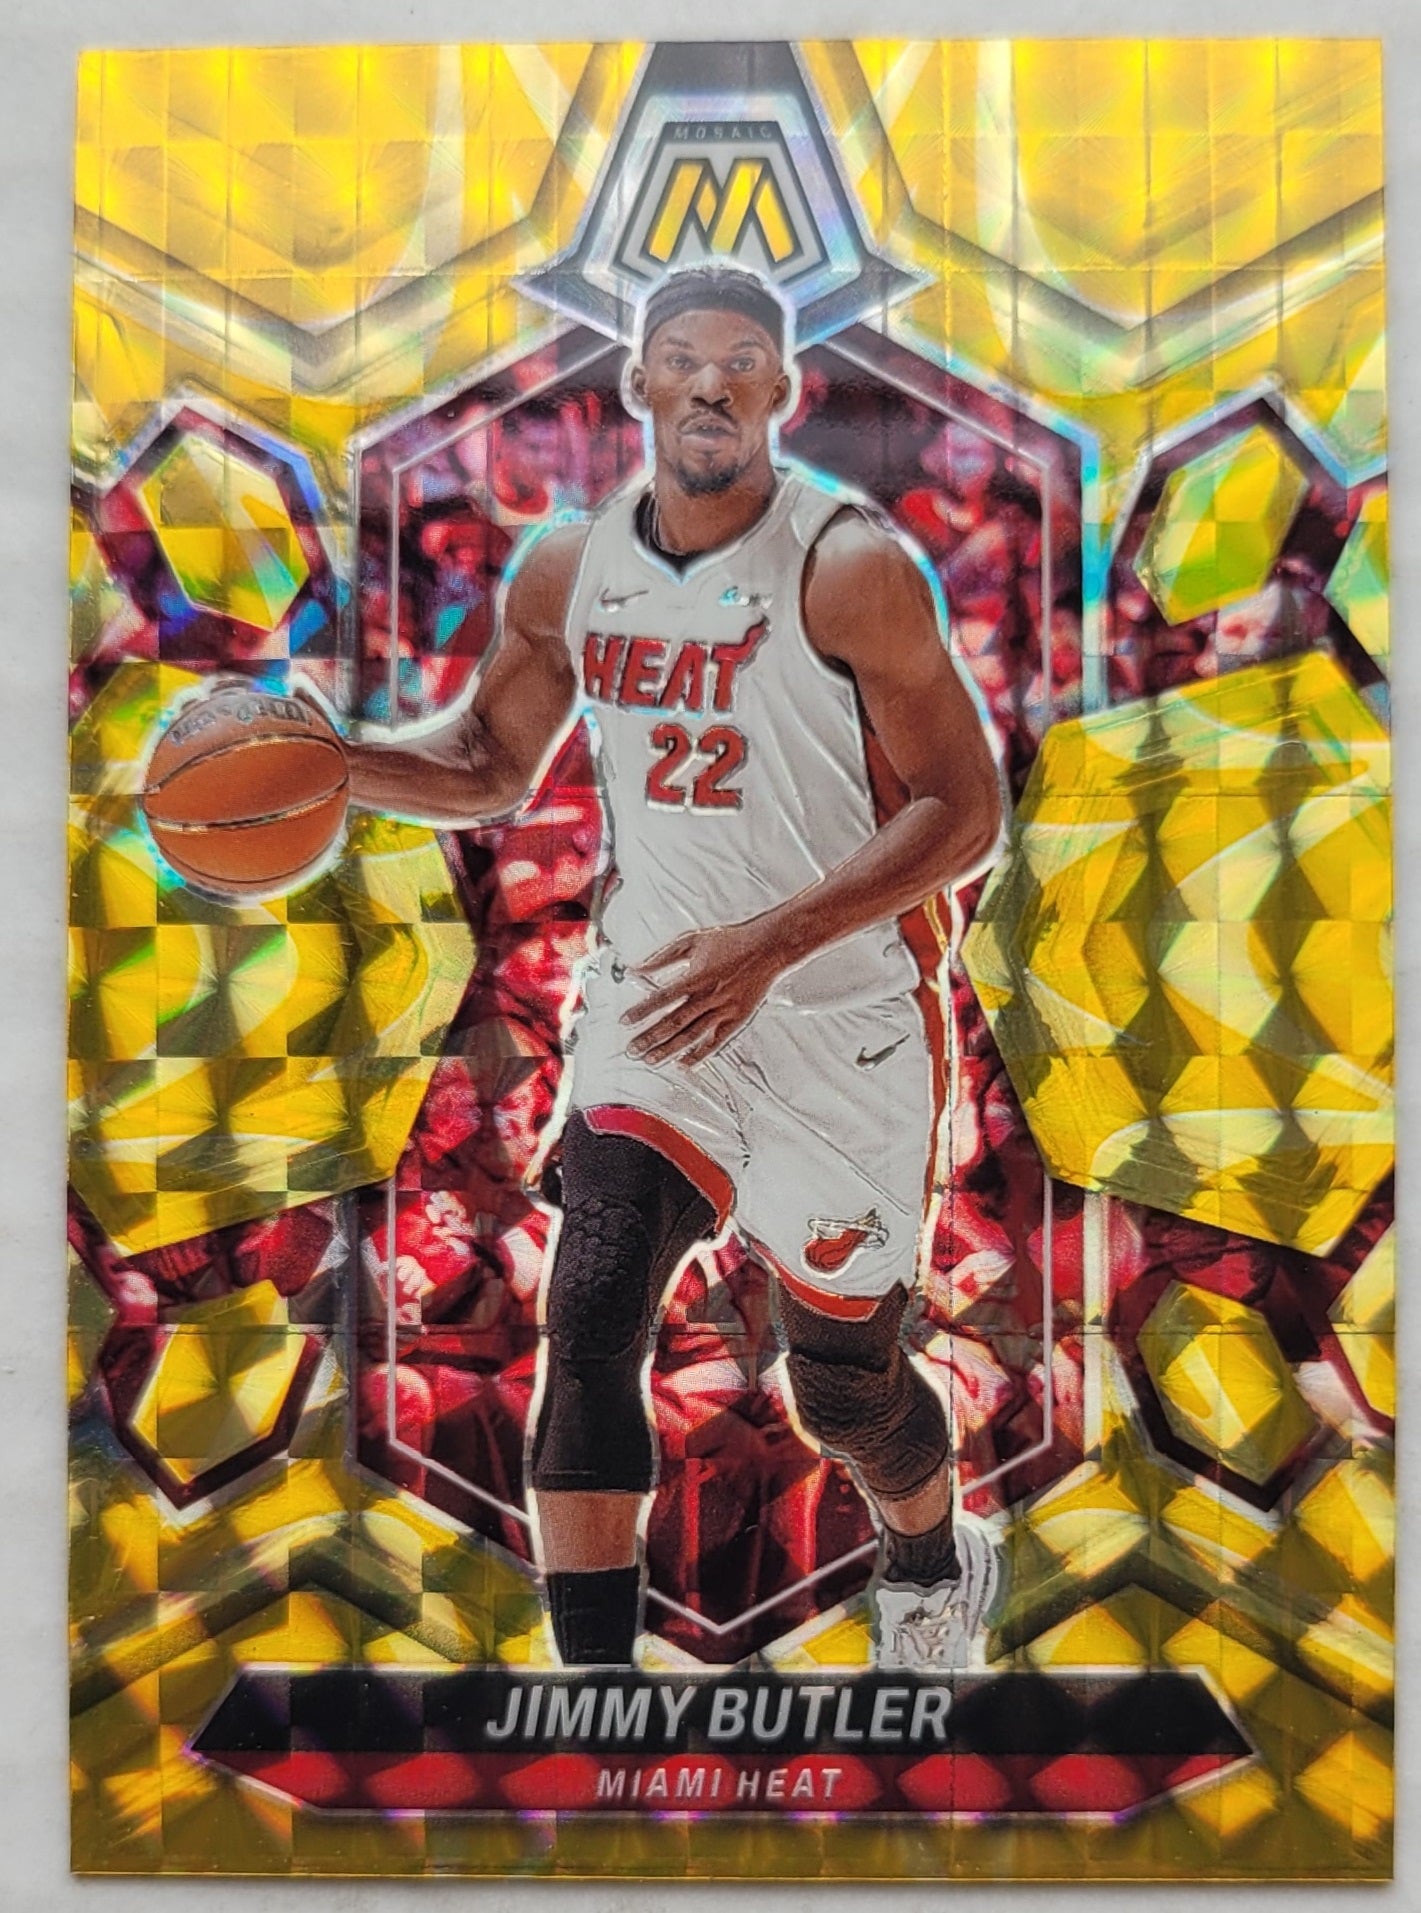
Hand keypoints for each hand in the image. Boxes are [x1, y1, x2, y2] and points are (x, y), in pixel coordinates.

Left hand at [621, 920, 783, 1065]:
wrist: (768, 947)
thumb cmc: (730, 941)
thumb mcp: (692, 941)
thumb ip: (663, 957)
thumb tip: (637, 968)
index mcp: (695, 977)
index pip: (661, 998)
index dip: (641, 1012)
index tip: (624, 1022)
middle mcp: (708, 996)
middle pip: (673, 1022)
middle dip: (650, 1038)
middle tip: (632, 1050)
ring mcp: (724, 1010)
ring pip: (692, 1035)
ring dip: (669, 1050)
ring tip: (651, 1060)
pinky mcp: (737, 1019)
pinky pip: (716, 1042)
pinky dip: (700, 1054)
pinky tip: (685, 1064)